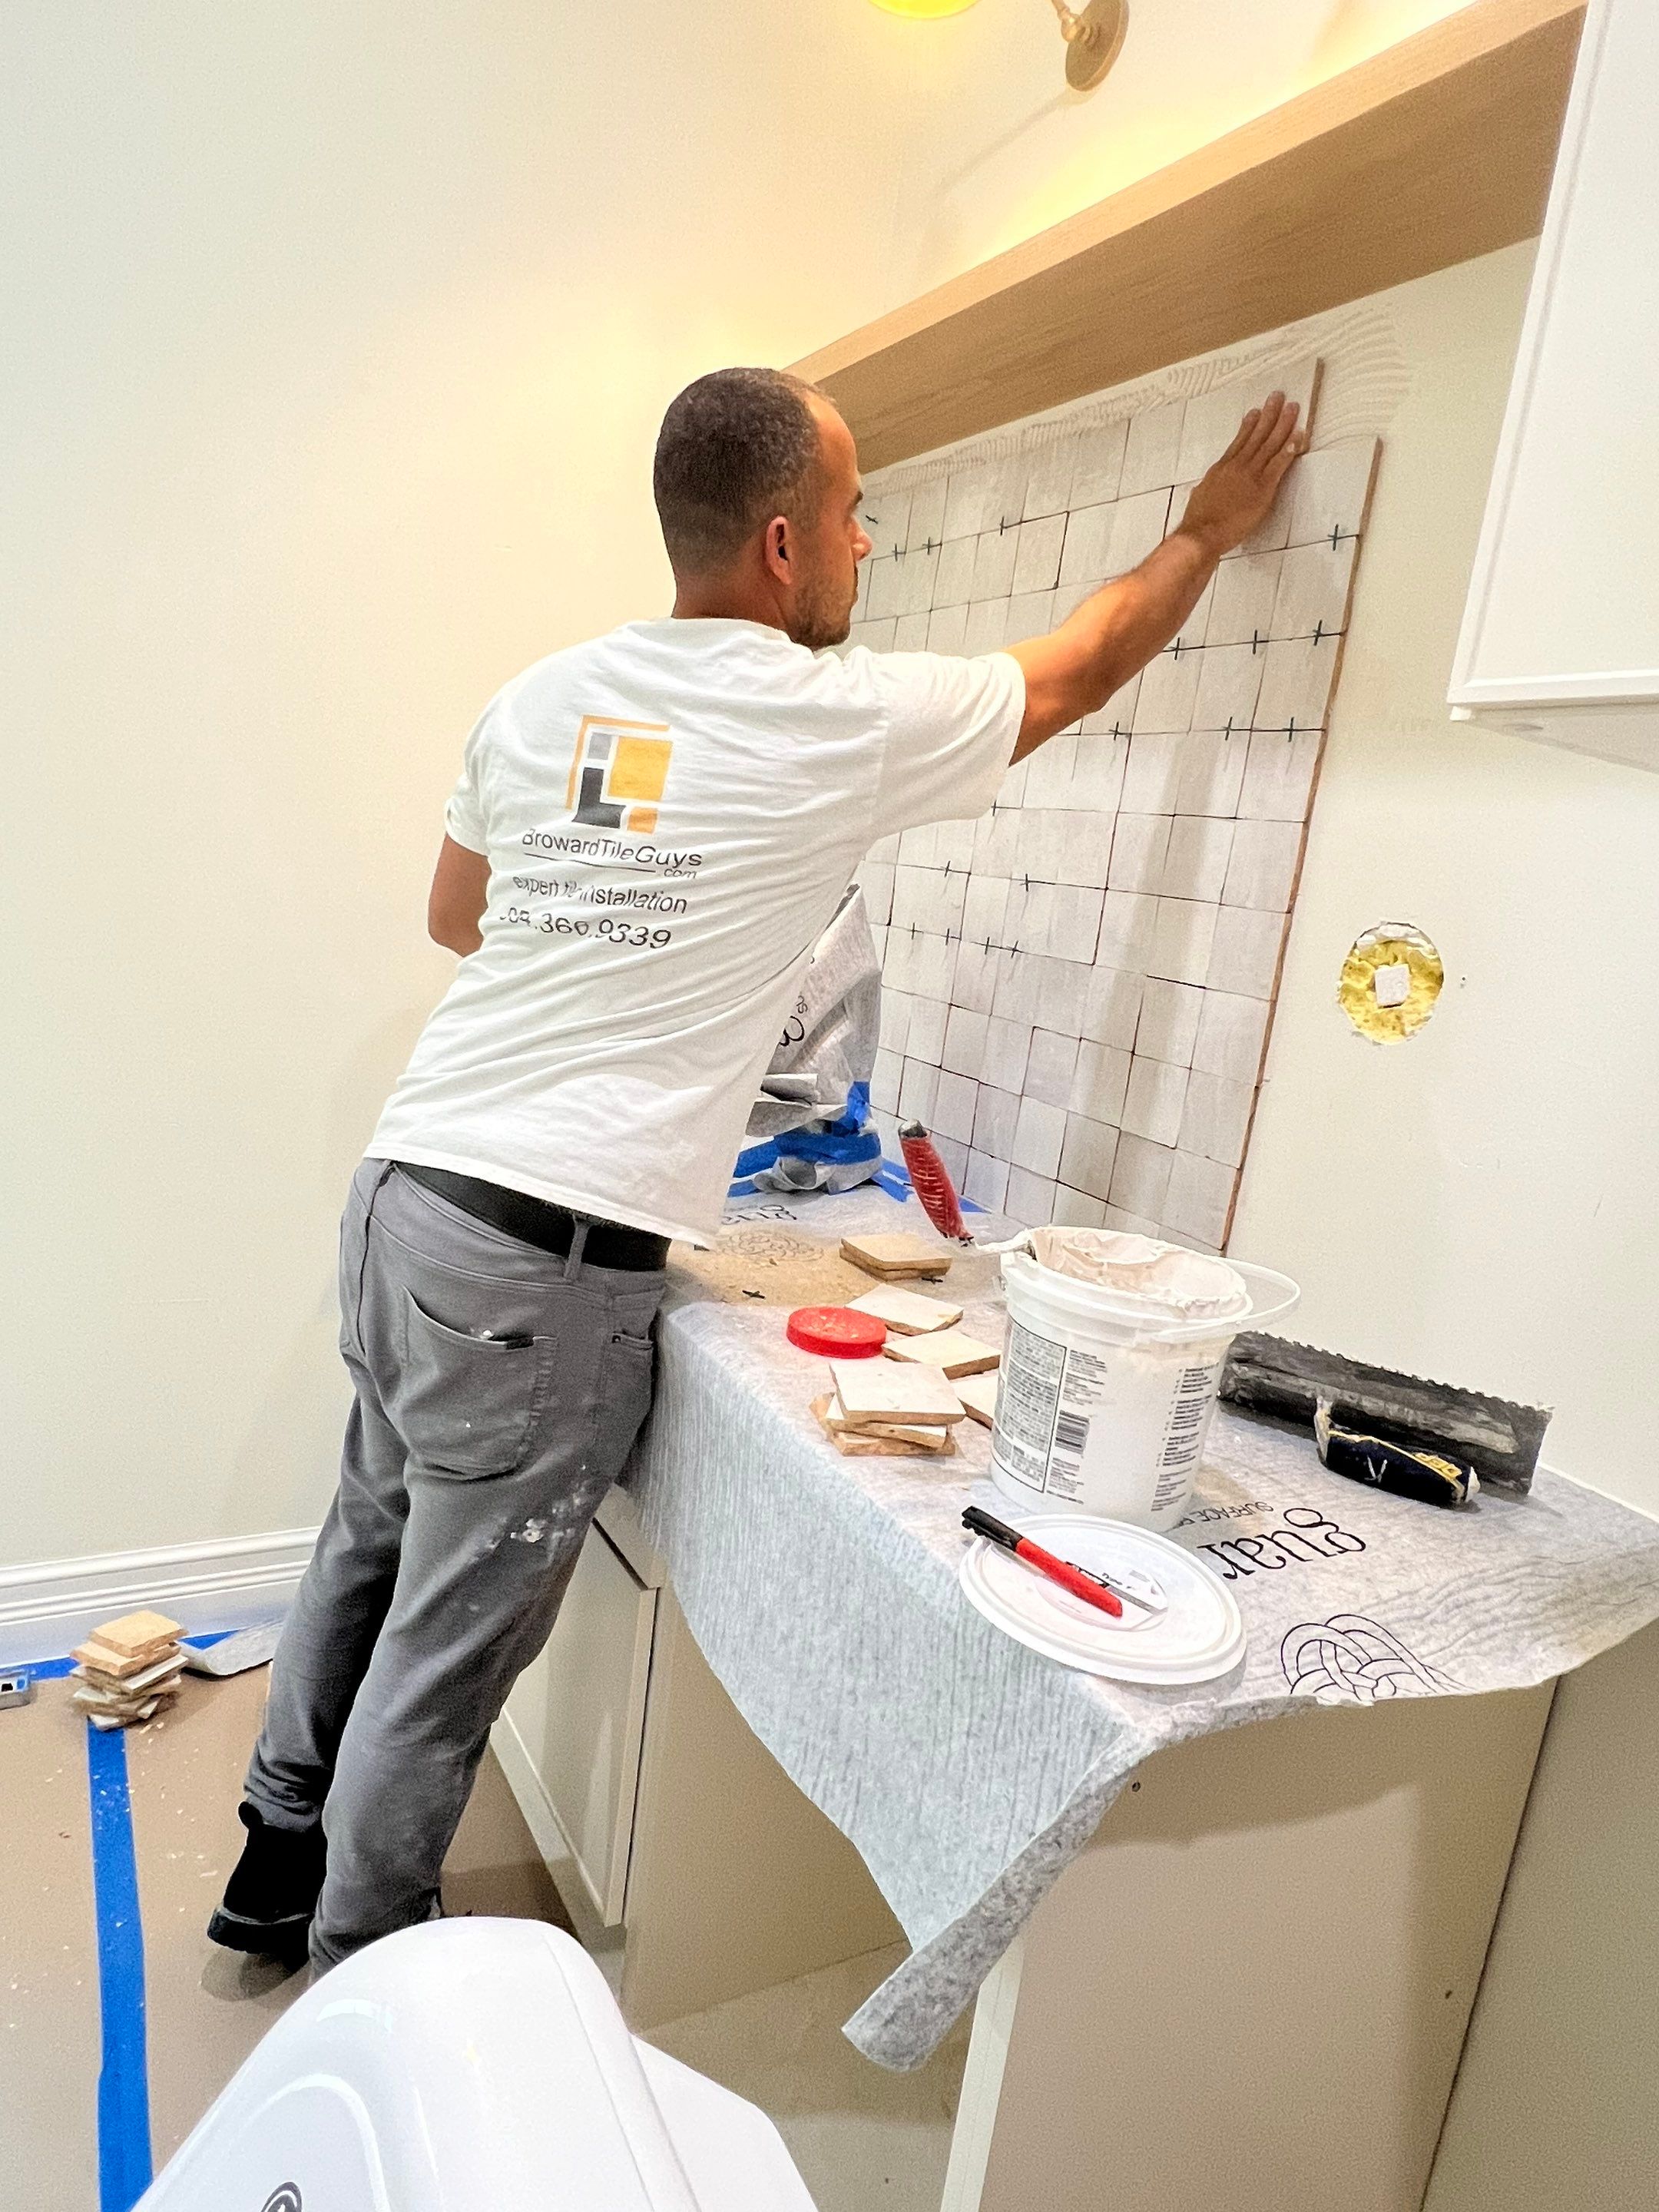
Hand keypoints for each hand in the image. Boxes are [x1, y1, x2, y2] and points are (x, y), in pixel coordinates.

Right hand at [1178, 392, 1306, 556]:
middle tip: (1278, 397)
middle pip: (1257, 435)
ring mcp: (1251, 475)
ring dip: (1283, 424)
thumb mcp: (1200, 495)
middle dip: (1269, 415)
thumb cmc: (1197, 520)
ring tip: (1292, 408)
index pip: (1238, 442)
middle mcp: (1237, 466)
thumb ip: (1208, 486)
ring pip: (1270, 444)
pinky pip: (1280, 464)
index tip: (1256, 412)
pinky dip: (1290, 449)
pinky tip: (1299, 436)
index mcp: (1221, 468)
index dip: (1249, 426)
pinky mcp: (1263, 488)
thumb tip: (1206, 485)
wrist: (1201, 533)